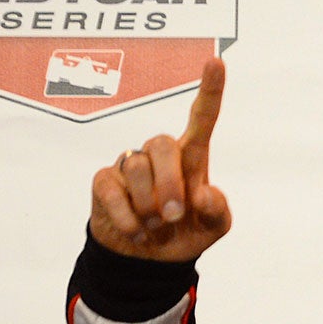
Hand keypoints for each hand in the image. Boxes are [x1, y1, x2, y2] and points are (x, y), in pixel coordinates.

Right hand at [89, 59, 232, 261]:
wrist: (149, 260)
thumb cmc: (186, 232)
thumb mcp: (214, 228)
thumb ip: (217, 211)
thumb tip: (203, 194)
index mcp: (192, 157)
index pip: (202, 118)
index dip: (210, 91)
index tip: (217, 62)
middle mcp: (160, 154)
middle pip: (161, 143)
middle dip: (170, 183)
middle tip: (174, 215)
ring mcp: (129, 165)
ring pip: (135, 167)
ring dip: (149, 206)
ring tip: (156, 226)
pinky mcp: (105, 182)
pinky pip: (112, 191)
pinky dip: (128, 218)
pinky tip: (138, 232)